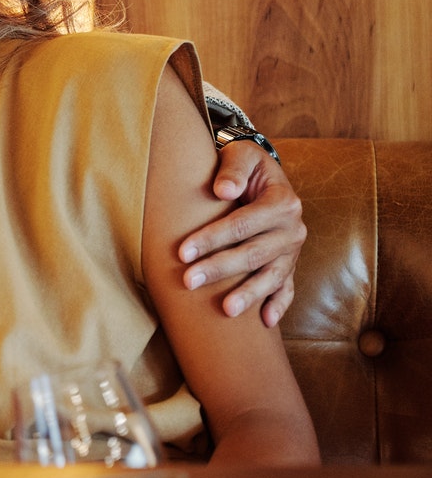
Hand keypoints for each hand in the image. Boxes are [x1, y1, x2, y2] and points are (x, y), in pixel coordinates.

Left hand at [177, 140, 304, 325]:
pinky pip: (287, 288)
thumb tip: (223, 189)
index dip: (213, 238)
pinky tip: (265, 323)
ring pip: (271, 276)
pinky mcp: (290, 264)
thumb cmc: (245, 165)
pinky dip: (279, 305)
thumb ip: (232, 169)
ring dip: (248, 294)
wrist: (263, 174)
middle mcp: (293, 228)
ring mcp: (293, 250)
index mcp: (283, 201)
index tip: (183, 251)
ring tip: (225, 311)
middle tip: (188, 281)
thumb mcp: (241, 154)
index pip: (243, 224)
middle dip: (219, 269)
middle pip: (254, 254)